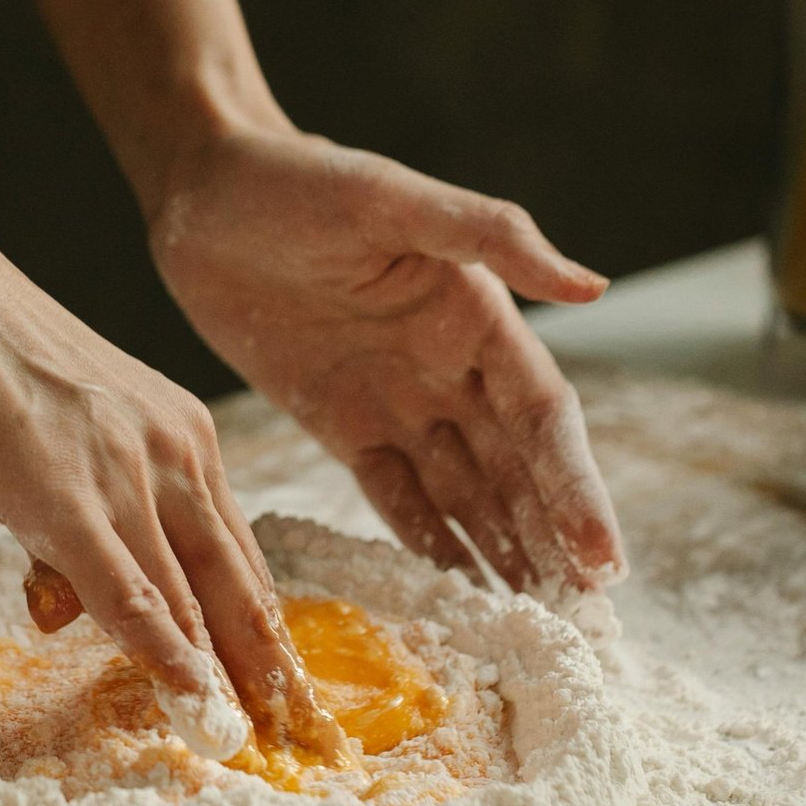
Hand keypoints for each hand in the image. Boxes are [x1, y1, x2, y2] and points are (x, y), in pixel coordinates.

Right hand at [0, 187, 342, 757]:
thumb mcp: (62, 439)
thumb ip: (79, 519)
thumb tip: (74, 602)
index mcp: (183, 436)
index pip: (240, 553)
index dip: (261, 627)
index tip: (280, 683)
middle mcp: (176, 454)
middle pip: (240, 583)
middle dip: (270, 667)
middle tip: (300, 733)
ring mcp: (127, 474)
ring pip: (193, 598)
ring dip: (225, 678)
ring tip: (250, 740)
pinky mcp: (68, 494)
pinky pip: (130, 592)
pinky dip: (164, 654)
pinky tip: (191, 699)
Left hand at [150, 126, 627, 592]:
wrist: (201, 195)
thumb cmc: (297, 181)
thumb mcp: (390, 197)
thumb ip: (490, 237)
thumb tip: (595, 289)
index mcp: (478, 316)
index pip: (544, 420)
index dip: (575, 490)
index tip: (604, 562)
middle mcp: (450, 368)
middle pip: (516, 472)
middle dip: (554, 543)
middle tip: (587, 624)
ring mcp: (398, 401)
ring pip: (464, 494)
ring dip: (503, 554)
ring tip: (537, 623)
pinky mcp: (342, 425)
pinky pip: (395, 497)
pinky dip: (429, 543)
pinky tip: (458, 591)